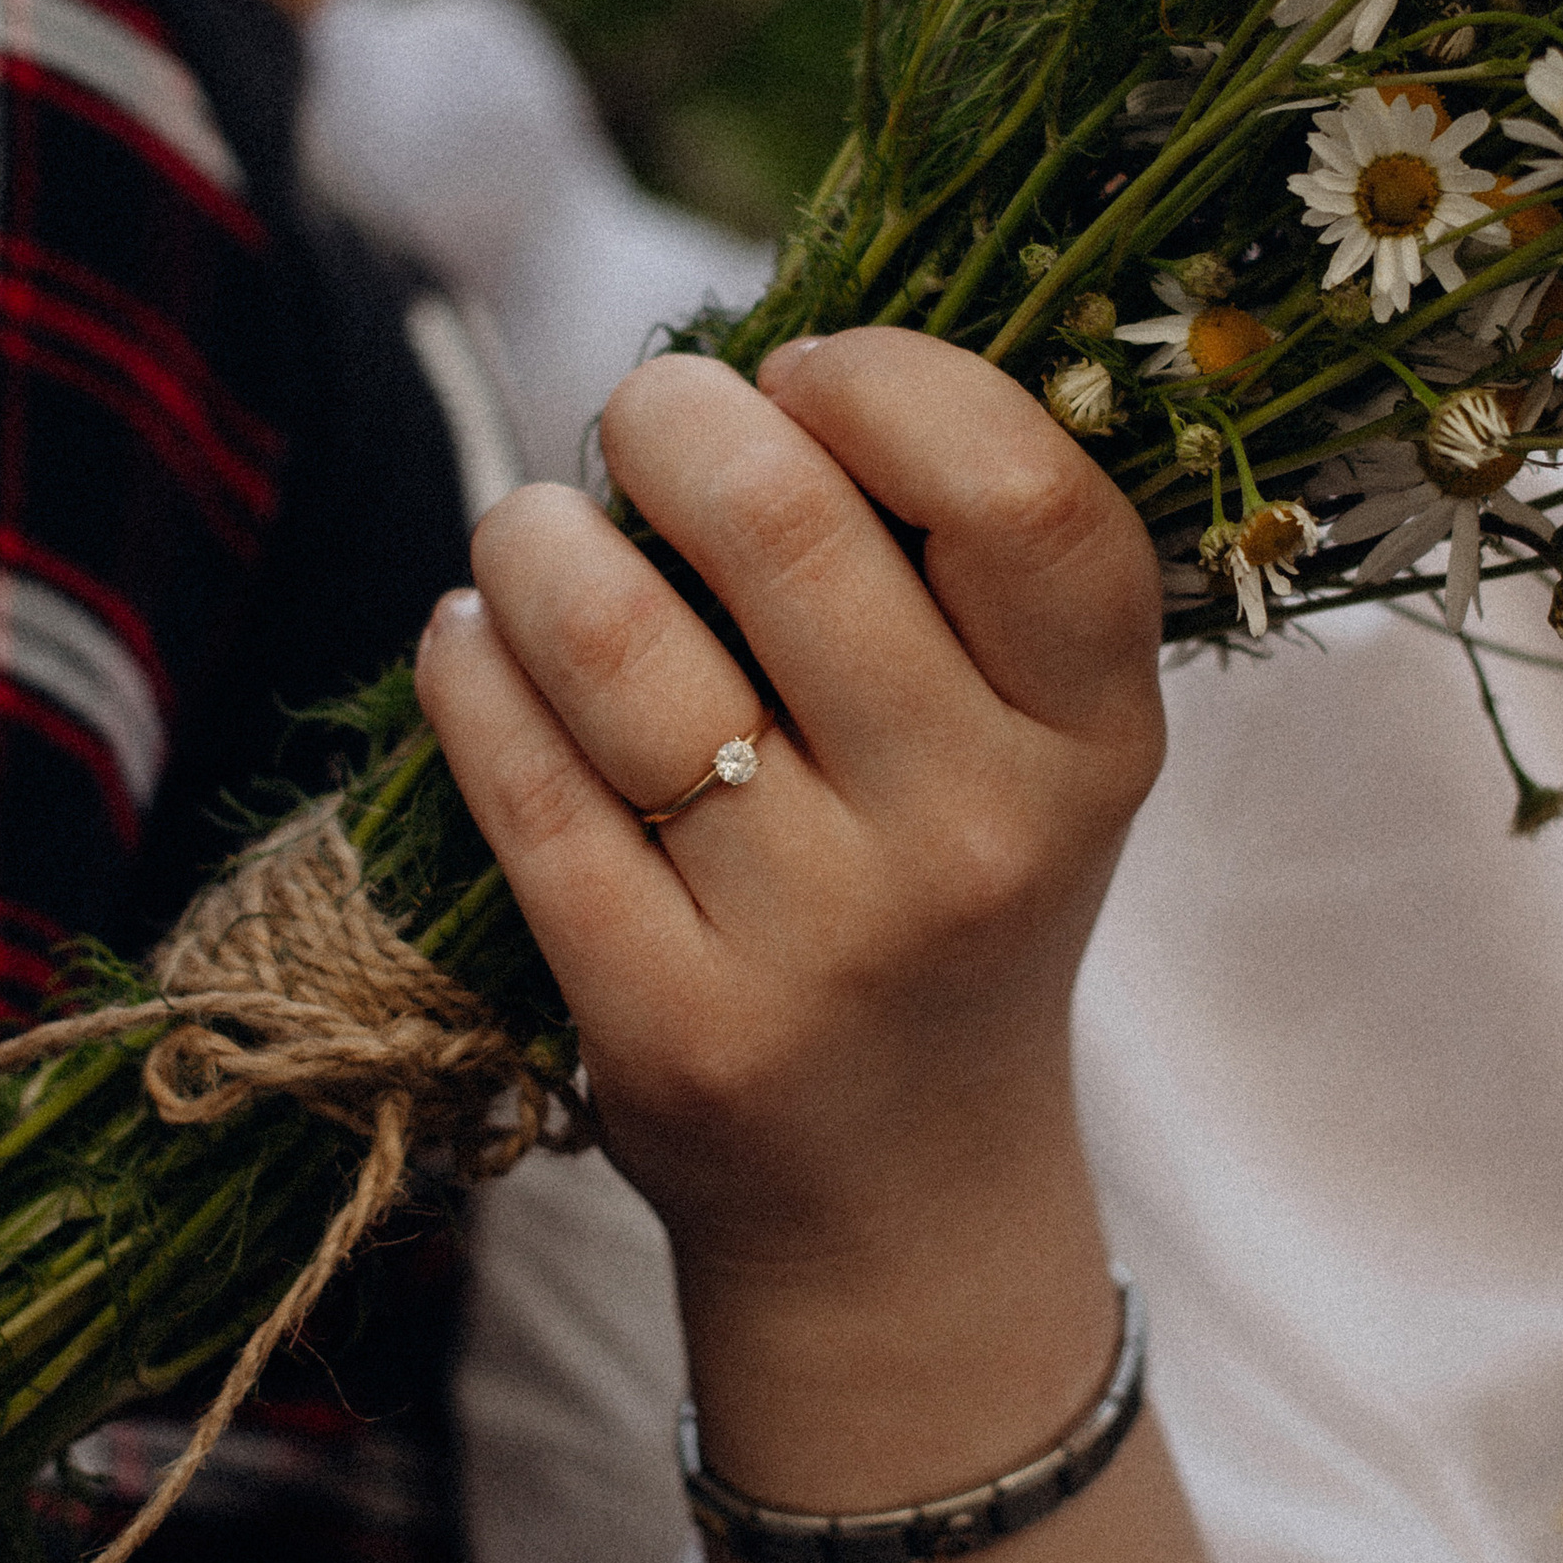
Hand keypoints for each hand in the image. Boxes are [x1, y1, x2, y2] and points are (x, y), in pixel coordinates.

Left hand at [416, 331, 1162, 1377]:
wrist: (903, 1198)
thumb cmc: (942, 890)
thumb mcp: (1030, 741)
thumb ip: (950, 561)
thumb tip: (753, 364)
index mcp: (1094, 733)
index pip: (1018, 490)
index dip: (883, 380)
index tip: (803, 377)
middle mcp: (978, 834)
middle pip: (782, 526)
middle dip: (664, 420)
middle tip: (640, 424)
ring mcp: (822, 938)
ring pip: (615, 643)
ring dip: (534, 539)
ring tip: (532, 536)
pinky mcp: (670, 1022)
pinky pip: (521, 784)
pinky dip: (467, 673)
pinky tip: (474, 646)